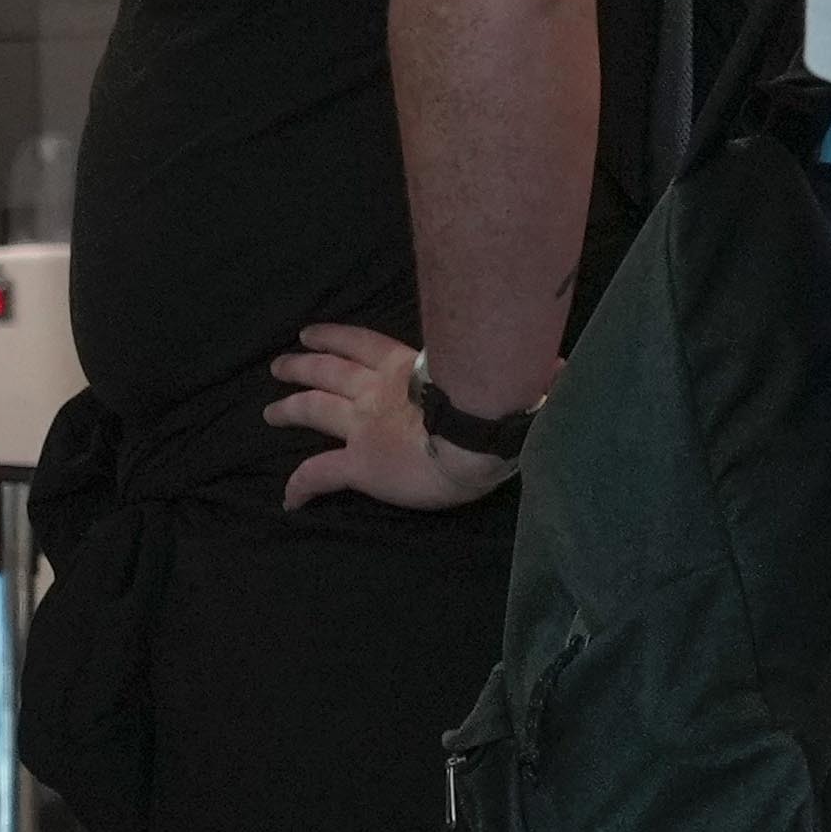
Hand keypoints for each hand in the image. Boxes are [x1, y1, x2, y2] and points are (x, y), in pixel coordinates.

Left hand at [270, 319, 517, 512]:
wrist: (481, 437)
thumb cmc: (498, 401)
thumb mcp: (502, 374)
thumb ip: (521, 369)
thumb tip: (560, 365)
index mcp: (408, 368)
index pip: (365, 346)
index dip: (337, 337)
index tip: (312, 333)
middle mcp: (376, 391)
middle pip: (329, 372)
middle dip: (302, 366)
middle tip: (280, 364)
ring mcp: (363, 426)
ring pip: (313, 411)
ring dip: (289, 407)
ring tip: (270, 410)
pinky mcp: (359, 464)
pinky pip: (319, 474)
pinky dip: (300, 485)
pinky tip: (289, 498)